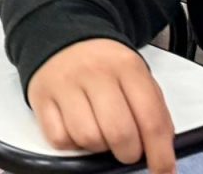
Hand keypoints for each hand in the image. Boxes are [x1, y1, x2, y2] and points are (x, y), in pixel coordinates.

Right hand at [28, 39, 175, 173]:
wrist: (63, 40)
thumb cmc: (106, 67)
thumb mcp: (137, 77)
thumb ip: (153, 112)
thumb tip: (160, 155)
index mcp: (126, 66)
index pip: (150, 120)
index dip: (160, 154)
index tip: (162, 170)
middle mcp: (93, 72)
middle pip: (119, 133)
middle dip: (127, 153)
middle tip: (126, 149)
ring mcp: (63, 83)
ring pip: (87, 138)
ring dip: (98, 147)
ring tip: (99, 132)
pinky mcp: (40, 95)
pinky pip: (59, 138)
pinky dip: (71, 142)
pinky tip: (75, 127)